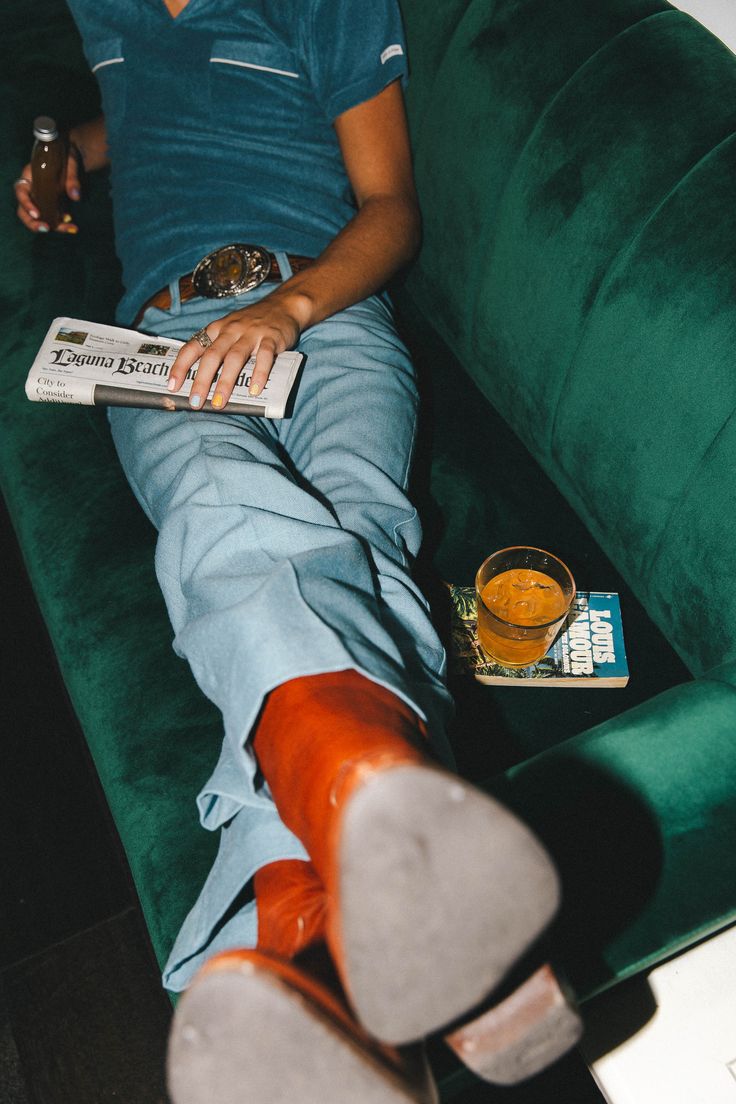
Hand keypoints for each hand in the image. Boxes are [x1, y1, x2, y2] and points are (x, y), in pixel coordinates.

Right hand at [14, 144, 81, 233]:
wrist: (73, 159)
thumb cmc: (67, 156)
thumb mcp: (71, 163)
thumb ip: (72, 179)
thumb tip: (75, 196)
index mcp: (30, 176)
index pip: (20, 191)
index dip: (26, 204)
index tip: (37, 214)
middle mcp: (31, 189)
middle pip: (23, 210)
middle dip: (33, 223)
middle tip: (47, 229)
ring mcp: (39, 198)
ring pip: (37, 218)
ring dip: (51, 226)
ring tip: (69, 228)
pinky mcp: (50, 205)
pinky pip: (51, 218)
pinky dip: (60, 224)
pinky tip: (73, 226)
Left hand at [167, 293, 307, 409]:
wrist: (283, 305)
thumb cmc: (251, 325)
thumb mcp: (229, 331)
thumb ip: (218, 351)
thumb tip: (204, 383)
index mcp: (215, 330)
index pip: (192, 347)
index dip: (180, 366)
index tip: (172, 386)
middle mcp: (230, 330)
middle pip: (212, 356)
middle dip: (201, 380)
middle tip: (195, 402)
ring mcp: (251, 334)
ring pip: (235, 358)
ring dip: (225, 382)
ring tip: (219, 402)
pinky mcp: (271, 338)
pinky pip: (263, 357)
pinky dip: (259, 374)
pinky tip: (254, 390)